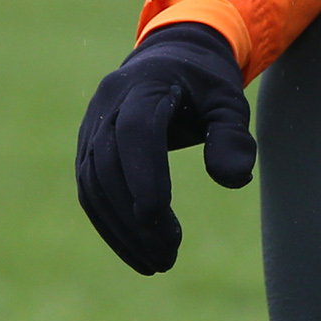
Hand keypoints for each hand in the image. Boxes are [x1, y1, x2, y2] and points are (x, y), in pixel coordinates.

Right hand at [74, 22, 256, 274]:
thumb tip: (233, 180)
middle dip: (134, 218)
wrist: (172, 57)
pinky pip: (89, 189)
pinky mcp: (87, 146)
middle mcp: (108, 103)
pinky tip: (136, 248)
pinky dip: (109, 223)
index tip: (161, 223)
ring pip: (92, 184)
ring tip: (156, 263)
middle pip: (109, 166)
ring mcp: (91, 125)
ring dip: (119, 229)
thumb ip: (233, 136)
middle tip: (166, 258)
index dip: (144, 177)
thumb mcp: (230, 101)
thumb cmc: (206, 83)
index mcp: (144, 85)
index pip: (135, 133)